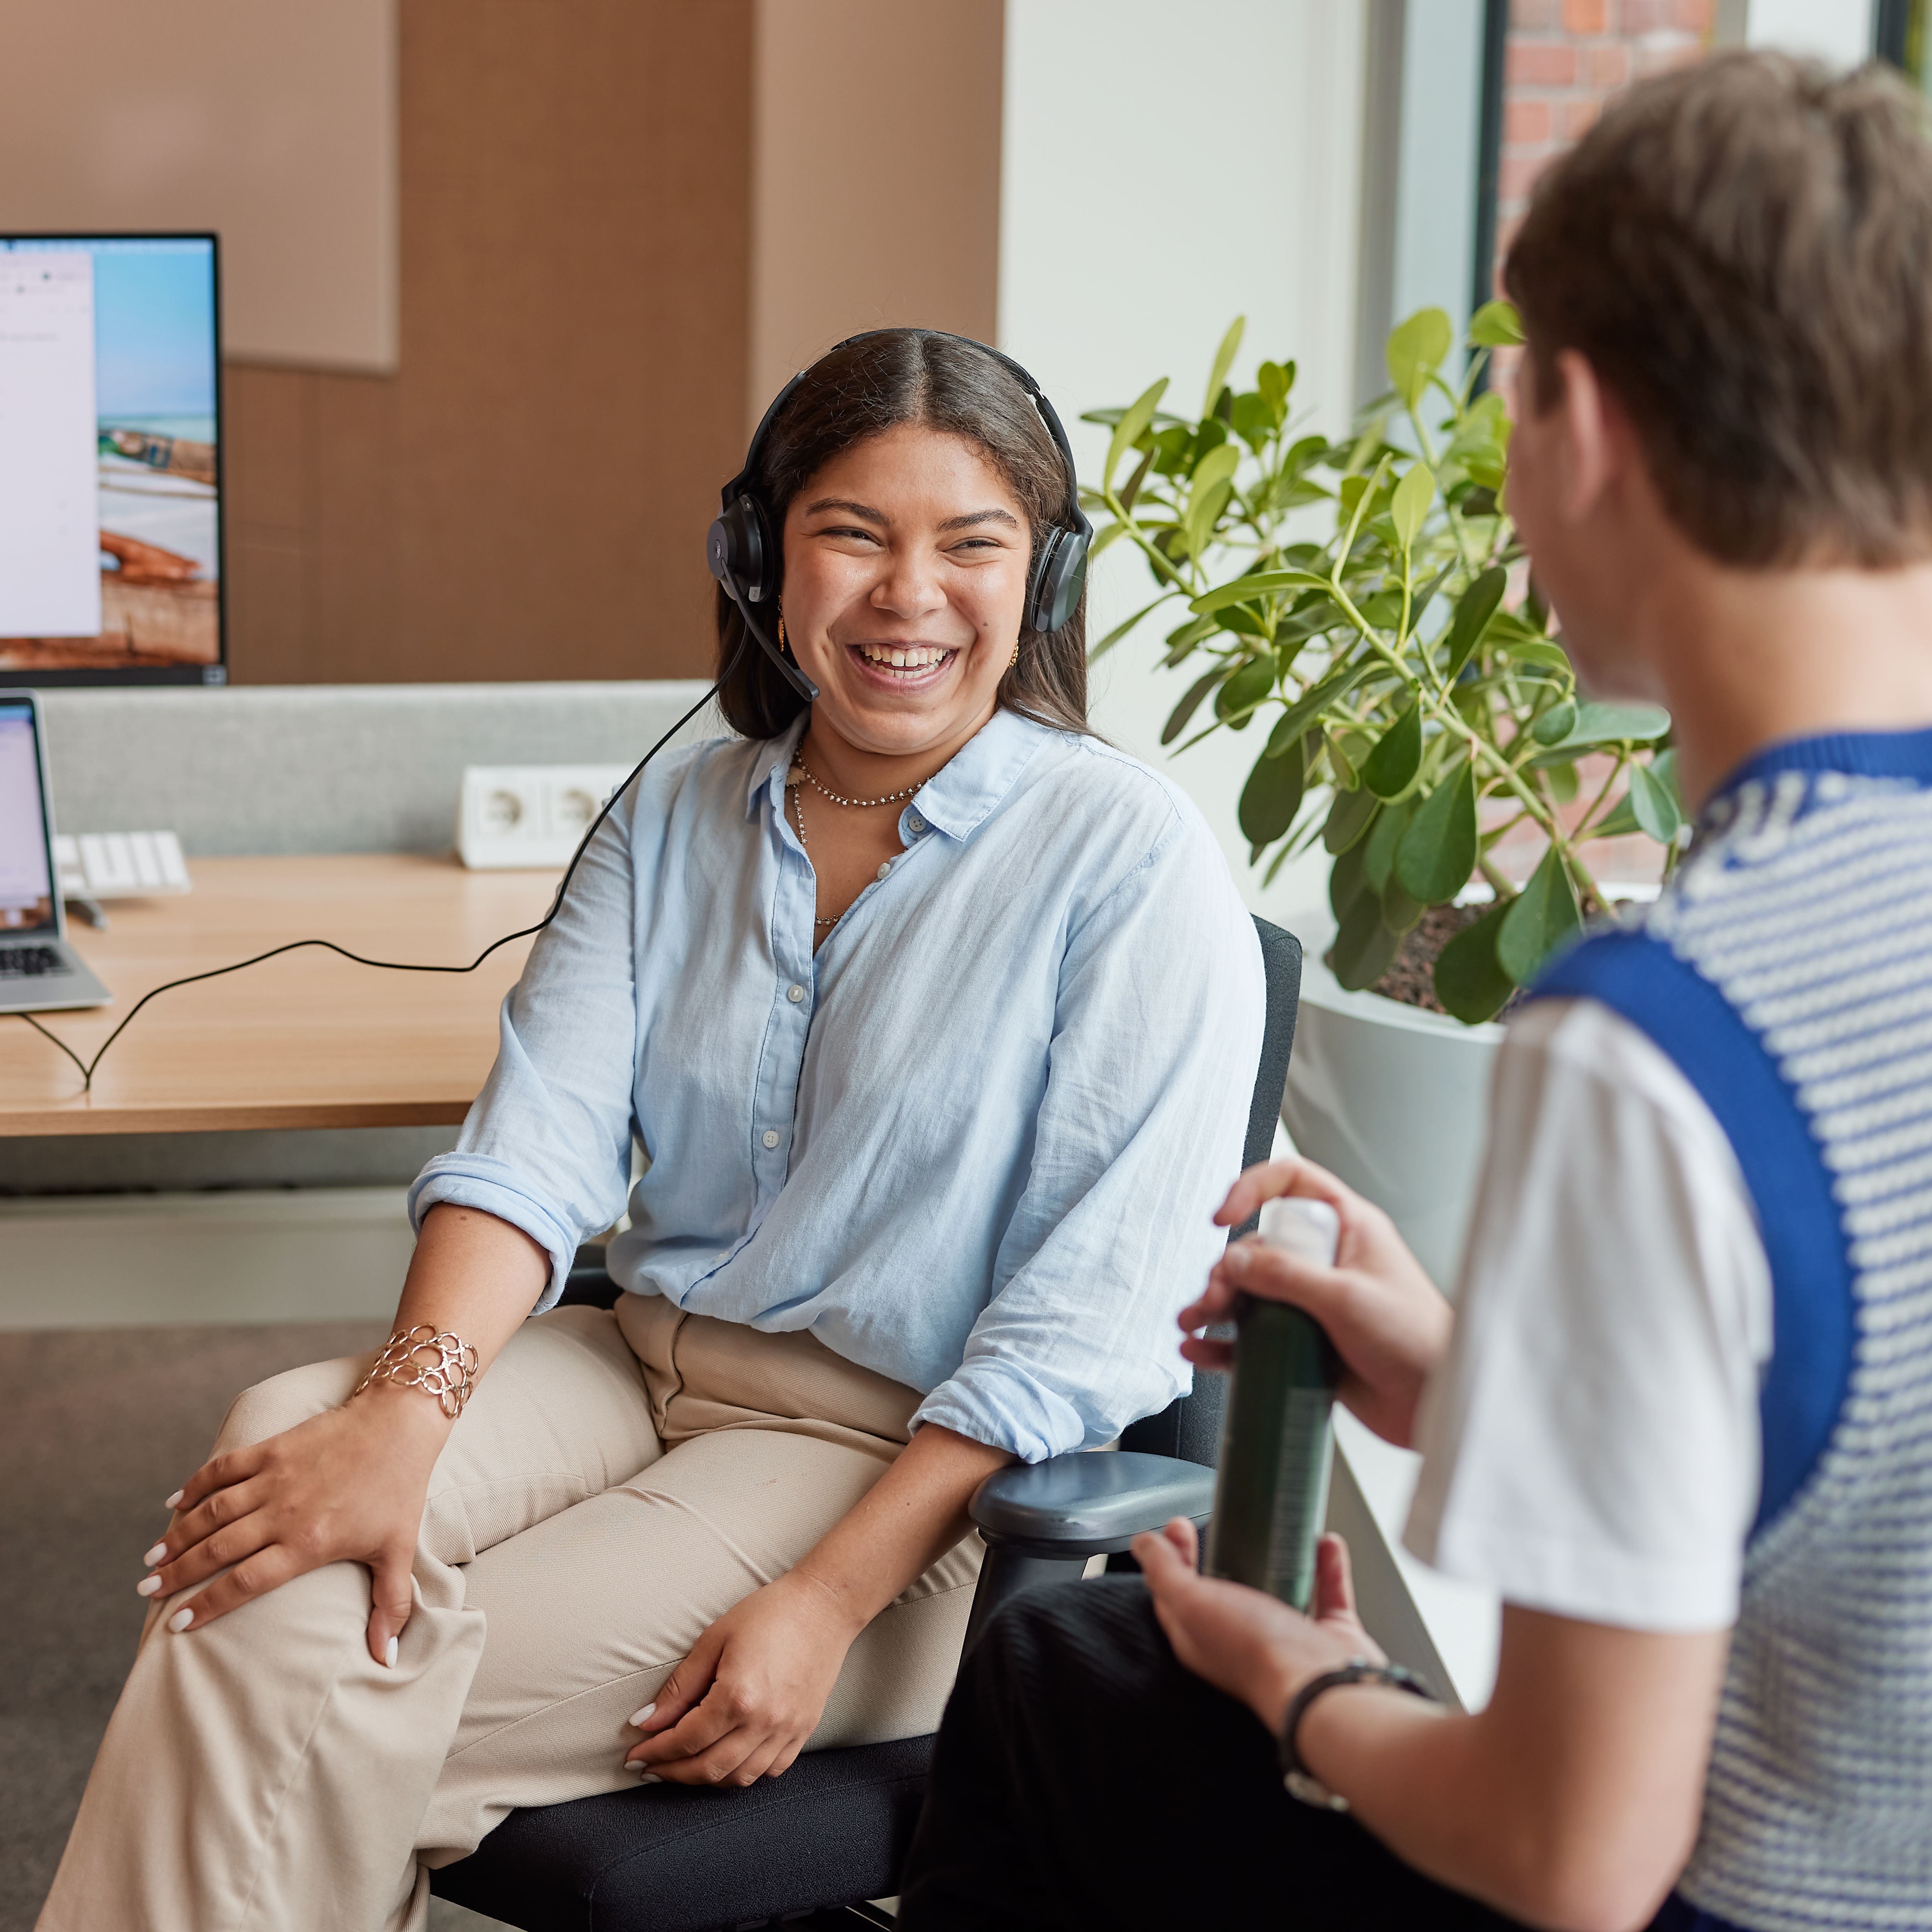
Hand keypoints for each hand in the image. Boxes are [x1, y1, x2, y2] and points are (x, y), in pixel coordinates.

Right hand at [140, 1381, 447, 1664]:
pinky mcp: (274, 1448)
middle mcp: (285, 1512)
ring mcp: (276, 1477)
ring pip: (213, 1512)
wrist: (400, 1424)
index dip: (208, 1605)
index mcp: (309, 1542)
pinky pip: (225, 1468)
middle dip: (177, 1574)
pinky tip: (173, 1503)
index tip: (177, 1625)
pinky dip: (196, 1484)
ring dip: (178, 1536)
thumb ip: (392, 1605)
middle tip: (147, 1593)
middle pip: (218, 1550)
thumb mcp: (398, 1551)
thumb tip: (387, 1660)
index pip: (246, 1583)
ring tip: (150, 1560)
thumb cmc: (400, 1490)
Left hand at [626, 1571, 860, 1784]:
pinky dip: (744, 1774)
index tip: (635, 1755)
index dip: (655, 1751)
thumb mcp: (714, 1639)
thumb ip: (679, 1686)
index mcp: (738, 1696)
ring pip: (739, 1777)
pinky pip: (771, 1770)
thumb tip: (647, 1721)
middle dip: (672, 1773)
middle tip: (650, 1767)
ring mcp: (788, 1730)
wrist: (824, 1605)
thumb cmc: (769, 1613)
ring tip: (683, 1767)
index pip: (685, 1740)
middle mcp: (763, 1722)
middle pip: (708, 1768)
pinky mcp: (804, 1730)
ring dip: (705, 1779)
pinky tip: (727, 1761)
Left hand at [1133, 1517, 1382, 1734]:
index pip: (1176, 1593)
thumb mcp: (1193, 1604)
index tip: (1179, 1525)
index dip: (1171, 1556)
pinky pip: (1327, 1594)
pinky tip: (1326, 1542)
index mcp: (1201, 1637)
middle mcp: (1242, 1640)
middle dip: (1219, 1548)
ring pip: (1279, 1590)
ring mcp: (1288, 1640)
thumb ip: (1165, 1574)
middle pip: (1225, 1587)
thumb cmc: (1255, 1651)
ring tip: (1278, 1525)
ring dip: (1279, 1556)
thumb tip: (1142, 1545)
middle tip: (1221, 1518)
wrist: (1322, 1687)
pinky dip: (1328, 1567)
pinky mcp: (1328, 1638)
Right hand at [1182, 1155, 1451, 1446]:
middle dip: (1225, 1269)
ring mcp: (1316, 1303)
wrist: (1439, 1407)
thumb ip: (1287, 1275)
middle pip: (1259, 1246)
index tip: (1223, 1217)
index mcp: (1349, 1229)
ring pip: (1251, 1292)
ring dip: (1216, 1305)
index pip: (1291, 1183)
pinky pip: (1255, 1336)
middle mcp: (1329, 1261)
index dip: (1252, 1190)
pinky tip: (1202, 1351)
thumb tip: (1235, 1260)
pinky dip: (1226, 1342)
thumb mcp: (1348, 1298)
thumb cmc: (1419, 1344)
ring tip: (1193, 1326)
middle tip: (1212, 1300)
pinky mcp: (1306, 1343)